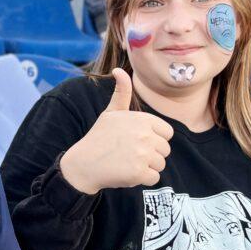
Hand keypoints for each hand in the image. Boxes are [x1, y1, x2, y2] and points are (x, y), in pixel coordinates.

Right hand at [59, 68, 173, 194]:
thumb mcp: (111, 112)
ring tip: (128, 163)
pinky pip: (154, 179)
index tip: (137, 142)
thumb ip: (122, 93)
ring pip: (160, 165)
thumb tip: (118, 70)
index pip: (167, 133)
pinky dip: (142, 180)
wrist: (83, 164)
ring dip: (147, 168)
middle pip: (165, 150)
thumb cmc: (99, 138)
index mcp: (143, 120)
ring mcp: (143, 154)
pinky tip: (126, 173)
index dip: (154, 139)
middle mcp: (145, 135)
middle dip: (151, 155)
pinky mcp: (139, 173)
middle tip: (130, 155)